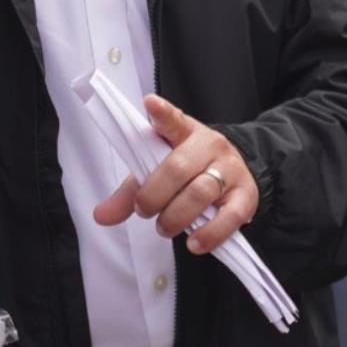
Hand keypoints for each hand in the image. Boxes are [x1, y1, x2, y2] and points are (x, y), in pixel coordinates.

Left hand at [93, 94, 258, 254]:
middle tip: (143, 210)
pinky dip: (209, 234)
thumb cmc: (188, 170)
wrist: (235, 172)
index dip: (162, 113)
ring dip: (175, 217)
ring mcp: (230, 169)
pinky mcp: (246, 196)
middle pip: (178, 168)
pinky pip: (229, 217)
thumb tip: (100, 215)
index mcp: (185, 131)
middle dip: (154, 195)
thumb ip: (130, 192)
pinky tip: (194, 243)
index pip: (172, 119)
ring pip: (200, 192)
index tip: (150, 104)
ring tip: (164, 228)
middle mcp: (210, 145)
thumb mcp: (158, 171)